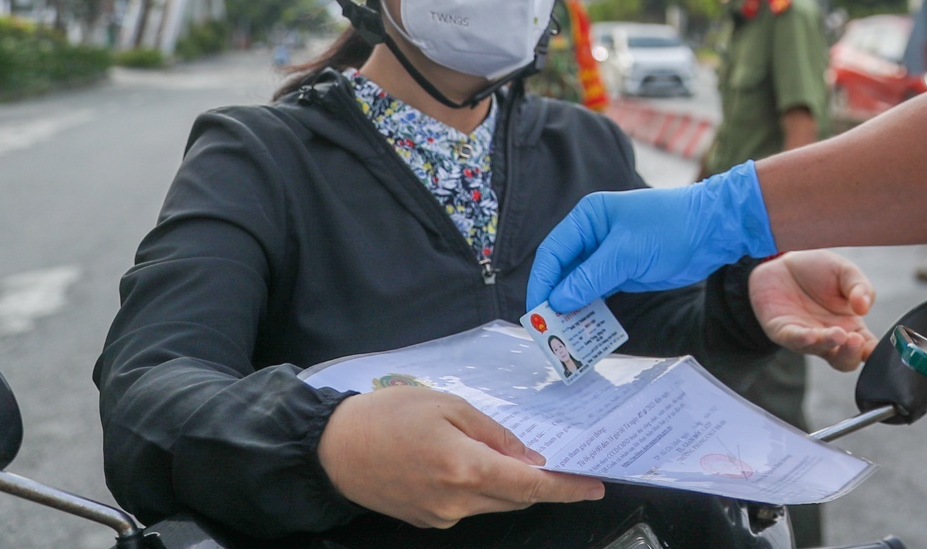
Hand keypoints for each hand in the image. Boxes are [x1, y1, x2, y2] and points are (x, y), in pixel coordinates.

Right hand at [318, 383, 603, 528]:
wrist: (333, 448)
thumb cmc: (390, 415)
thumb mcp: (449, 406)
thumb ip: (494, 434)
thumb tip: (529, 457)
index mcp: (466, 468)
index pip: (530, 486)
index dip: (566, 488)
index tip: (594, 486)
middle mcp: (457, 501)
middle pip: (515, 498)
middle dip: (542, 484)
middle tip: (566, 465)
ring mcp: (441, 515)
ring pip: (493, 503)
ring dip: (511, 484)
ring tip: (515, 457)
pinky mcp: (427, 519)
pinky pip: (469, 505)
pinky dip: (482, 487)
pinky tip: (472, 463)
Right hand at [528, 160, 776, 312]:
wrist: (713, 230)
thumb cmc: (670, 229)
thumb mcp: (627, 253)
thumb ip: (590, 277)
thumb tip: (557, 301)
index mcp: (588, 218)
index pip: (553, 252)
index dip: (542, 282)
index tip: (536, 312)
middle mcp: (593, 235)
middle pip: (562, 270)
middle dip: (554, 298)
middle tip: (546, 330)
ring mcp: (607, 255)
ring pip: (578, 284)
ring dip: (571, 307)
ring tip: (562, 335)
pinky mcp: (623, 272)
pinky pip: (597, 292)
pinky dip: (590, 308)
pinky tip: (584, 328)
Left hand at [748, 251, 876, 369]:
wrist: (784, 263)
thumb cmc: (818, 271)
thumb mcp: (846, 272)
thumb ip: (861, 287)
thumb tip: (865, 307)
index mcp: (851, 327)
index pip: (867, 348)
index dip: (874, 352)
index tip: (879, 348)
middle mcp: (830, 338)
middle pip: (844, 360)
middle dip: (851, 354)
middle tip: (856, 341)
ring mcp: (807, 338)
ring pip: (820, 349)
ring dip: (829, 343)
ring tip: (838, 334)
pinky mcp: (784, 332)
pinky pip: (794, 339)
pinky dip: (802, 339)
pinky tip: (811, 334)